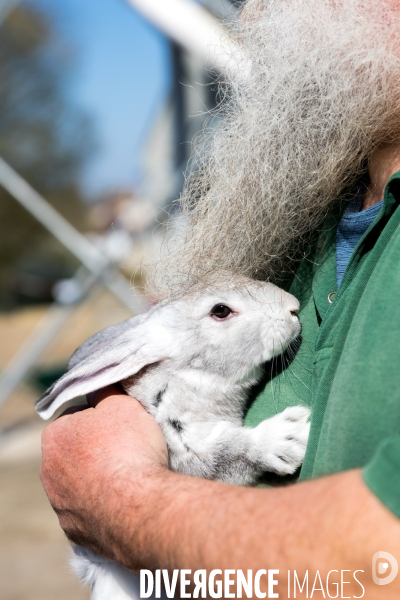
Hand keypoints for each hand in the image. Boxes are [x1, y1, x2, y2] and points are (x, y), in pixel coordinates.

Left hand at [40, 385, 168, 564]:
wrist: (139, 506)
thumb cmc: (128, 449)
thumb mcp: (121, 403)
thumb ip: (106, 391)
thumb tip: (100, 387)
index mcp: (54, 437)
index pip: (78, 417)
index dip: (102, 417)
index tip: (122, 424)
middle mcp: (49, 472)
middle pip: (77, 452)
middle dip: (98, 450)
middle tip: (128, 450)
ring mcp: (61, 506)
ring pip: (82, 483)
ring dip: (101, 479)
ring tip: (130, 478)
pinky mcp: (77, 531)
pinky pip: (92, 511)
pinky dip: (106, 505)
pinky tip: (126, 501)